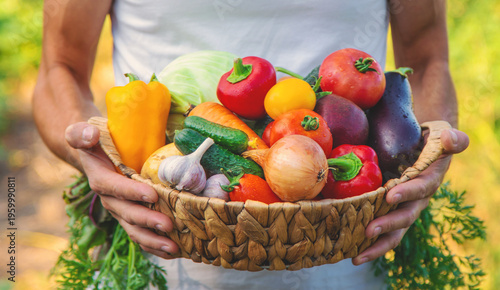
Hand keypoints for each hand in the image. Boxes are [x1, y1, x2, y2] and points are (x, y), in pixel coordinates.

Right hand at [65, 122, 178, 258]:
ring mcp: (120, 211)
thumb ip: (82, 135)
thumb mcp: (84, 134)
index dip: (132, 193)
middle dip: (148, 221)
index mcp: (100, 179)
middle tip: (168, 225)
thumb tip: (90, 136)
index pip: (114, 187)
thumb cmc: (94, 143)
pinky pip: (140, 235)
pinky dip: (155, 246)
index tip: (152, 195)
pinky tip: (172, 252)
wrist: (96, 158)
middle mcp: (109, 200)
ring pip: (134, 230)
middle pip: (127, 214)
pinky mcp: (130, 217)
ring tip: (173, 247)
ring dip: (153, 240)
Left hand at [352, 129, 468, 264]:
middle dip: (388, 224)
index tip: (391, 196)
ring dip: (376, 245)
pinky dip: (368, 243)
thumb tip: (450, 140)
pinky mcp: (390, 212)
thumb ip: (452, 139)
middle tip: (369, 231)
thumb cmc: (431, 142)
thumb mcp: (444, 136)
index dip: (408, 193)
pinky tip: (350, 253)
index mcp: (429, 181)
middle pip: (405, 216)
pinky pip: (382, 230)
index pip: (420, 188)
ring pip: (393, 231)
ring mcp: (404, 209)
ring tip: (357, 256)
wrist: (423, 148)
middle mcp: (417, 200)